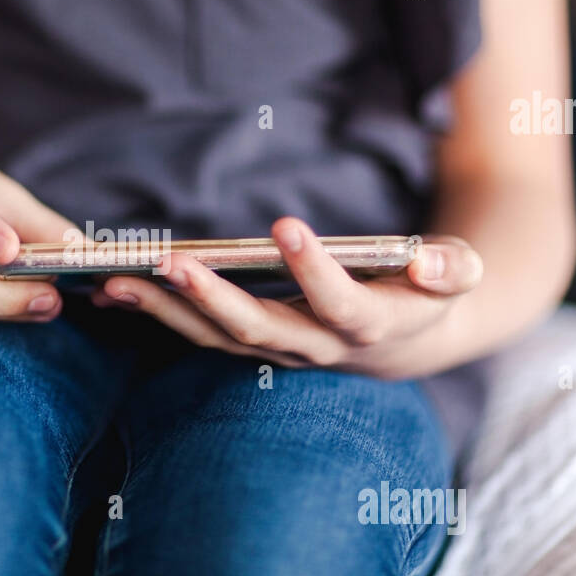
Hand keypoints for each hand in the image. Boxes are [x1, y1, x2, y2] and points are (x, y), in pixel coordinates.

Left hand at [93, 218, 483, 377]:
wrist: (407, 340)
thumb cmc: (429, 293)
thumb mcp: (458, 275)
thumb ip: (453, 269)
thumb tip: (434, 264)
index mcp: (370, 325)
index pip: (340, 304)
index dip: (316, 271)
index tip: (287, 225)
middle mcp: (317, 348)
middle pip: (258, 329)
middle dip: (212, 297)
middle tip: (170, 260)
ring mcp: (278, 350)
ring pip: (216, 338)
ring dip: (166, 310)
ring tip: (117, 279)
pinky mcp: (252, 344)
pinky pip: (199, 334)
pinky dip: (160, 313)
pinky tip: (116, 287)